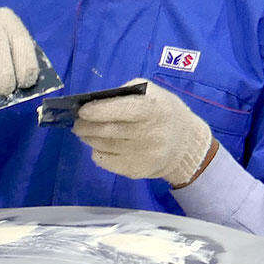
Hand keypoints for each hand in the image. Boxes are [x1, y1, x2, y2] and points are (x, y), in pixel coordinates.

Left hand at [73, 79, 215, 185]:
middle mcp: (149, 133)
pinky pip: (106, 162)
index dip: (98, 111)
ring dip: (89, 138)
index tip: (82, 111)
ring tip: (85, 132)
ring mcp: (143, 155)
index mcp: (153, 109)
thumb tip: (94, 103)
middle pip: (107, 131)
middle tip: (77, 123)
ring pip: (103, 146)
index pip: (120, 110)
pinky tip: (99, 145)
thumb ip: (125, 94)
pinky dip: (97, 152)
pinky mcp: (136, 171)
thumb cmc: (162, 112)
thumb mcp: (151, 93)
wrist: (185, 144)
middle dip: (86, 126)